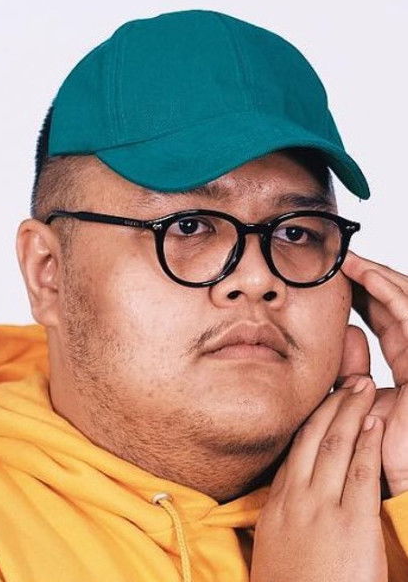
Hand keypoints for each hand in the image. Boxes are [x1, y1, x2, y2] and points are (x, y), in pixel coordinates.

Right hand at [250, 378, 386, 581]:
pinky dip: (367, 445)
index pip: (294, 451)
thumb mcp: (271, 549)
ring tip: (362, 388)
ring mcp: (322, 509)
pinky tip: (373, 425)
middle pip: (314, 439)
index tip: (321, 402)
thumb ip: (279, 519)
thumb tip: (285, 500)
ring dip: (351, 413)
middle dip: (332, 406)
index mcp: (276, 506)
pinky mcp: (351, 524)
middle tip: (347, 380)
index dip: (310, 422)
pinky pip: (360, 473)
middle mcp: (296, 499)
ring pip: (336, 447)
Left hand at [339, 250, 407, 496]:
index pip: (386, 318)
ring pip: (404, 301)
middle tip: (343, 261)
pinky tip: (364, 273)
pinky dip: (386, 290)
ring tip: (349, 259)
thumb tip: (337, 345)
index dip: (366, 295)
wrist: (399, 479)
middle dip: (371, 280)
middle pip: (396, 304)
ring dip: (377, 276)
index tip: (340, 279)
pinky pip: (407, 313)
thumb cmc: (377, 448)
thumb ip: (345, 376)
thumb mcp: (353, 402)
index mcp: (407, 363)